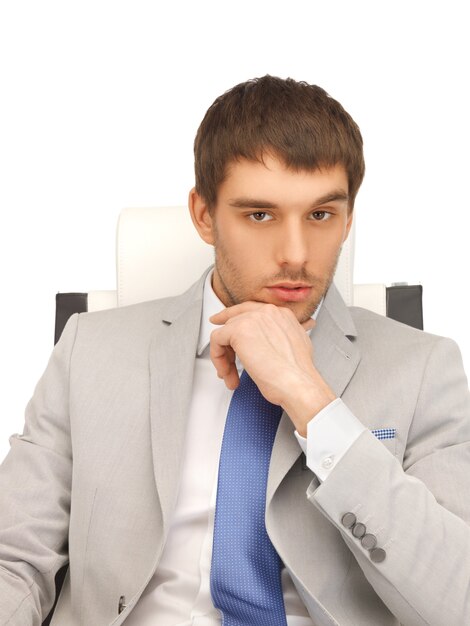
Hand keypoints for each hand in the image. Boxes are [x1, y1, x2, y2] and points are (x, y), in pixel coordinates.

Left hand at [209, 302, 335, 435]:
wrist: (298, 384)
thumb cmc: (297, 375)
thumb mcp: (295, 348)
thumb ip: (280, 338)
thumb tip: (268, 345)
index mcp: (281, 314)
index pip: (251, 311)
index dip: (235, 318)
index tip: (223, 324)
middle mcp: (268, 312)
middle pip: (235, 321)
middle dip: (230, 346)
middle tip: (226, 362)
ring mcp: (252, 318)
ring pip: (225, 333)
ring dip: (225, 358)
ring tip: (231, 376)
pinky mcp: (238, 330)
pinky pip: (216, 340)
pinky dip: (218, 359)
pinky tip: (228, 373)